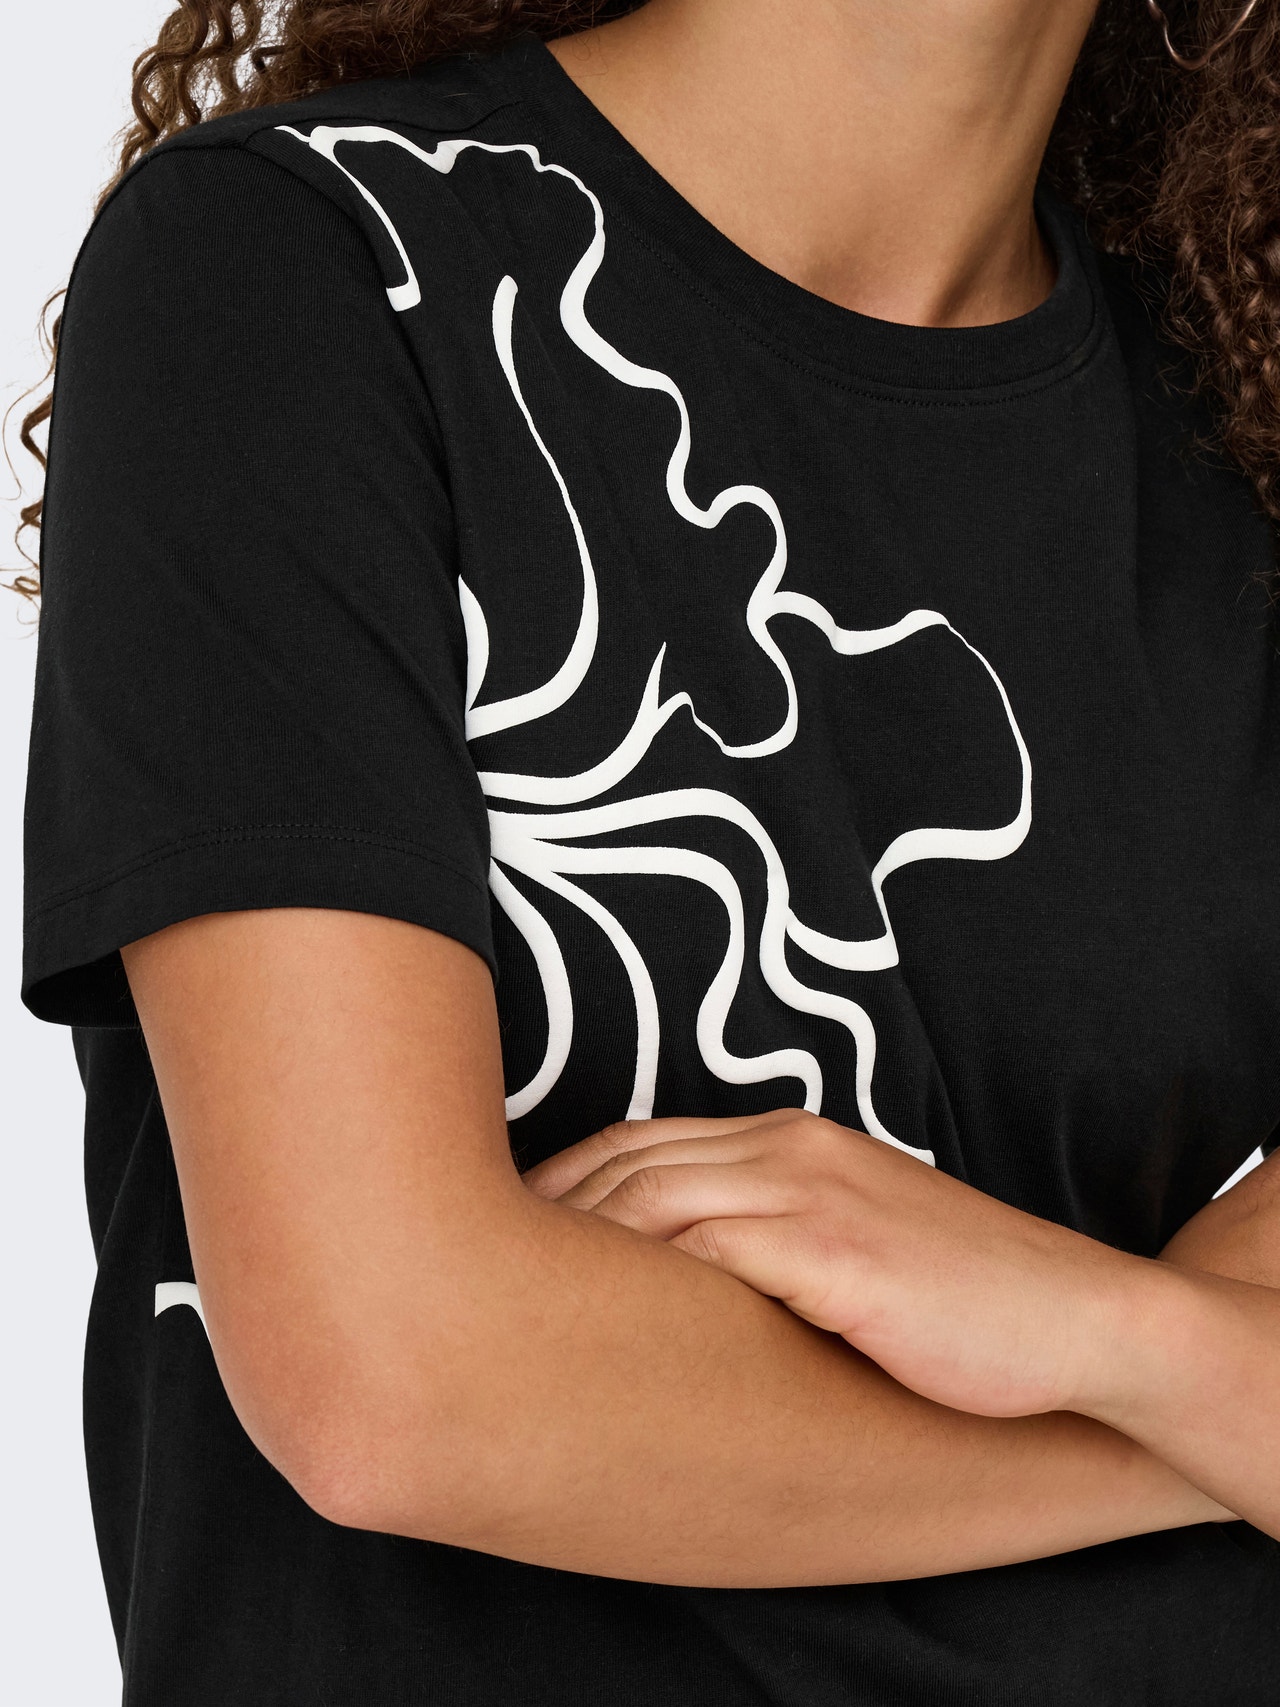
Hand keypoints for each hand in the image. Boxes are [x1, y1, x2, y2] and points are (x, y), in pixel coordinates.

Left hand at [522, 1110, 1156, 1421]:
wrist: (1072, 1319)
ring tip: (508, 1297)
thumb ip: (770, 1233)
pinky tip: (596, 1320)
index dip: (561, 1182)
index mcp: (790, 1140)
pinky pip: (707, 1249)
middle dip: (540, 1209)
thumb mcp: (852, 1242)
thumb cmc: (957, 1296)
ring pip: (649, 1196)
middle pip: (626, 1160)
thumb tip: (684, 1269)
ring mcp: (810, 1193)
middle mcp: (789, 1148)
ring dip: (570, 1242)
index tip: (504, 1233)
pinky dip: (639, 1274)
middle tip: (470, 1262)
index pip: (640, 1142)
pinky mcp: (833, 1254)